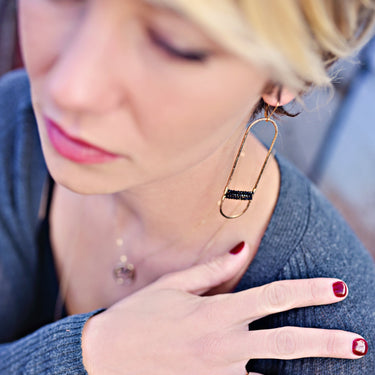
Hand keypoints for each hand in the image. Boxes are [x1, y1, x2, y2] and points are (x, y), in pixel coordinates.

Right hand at [82, 242, 365, 374]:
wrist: (108, 358)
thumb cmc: (140, 315)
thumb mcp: (174, 285)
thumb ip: (214, 269)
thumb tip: (243, 248)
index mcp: (217, 313)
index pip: (272, 297)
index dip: (308, 291)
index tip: (336, 287)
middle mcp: (224, 344)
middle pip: (286, 343)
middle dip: (327, 342)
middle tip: (360, 343)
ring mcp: (220, 371)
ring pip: (271, 369)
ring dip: (298, 365)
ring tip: (328, 357)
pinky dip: (262, 374)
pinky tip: (270, 369)